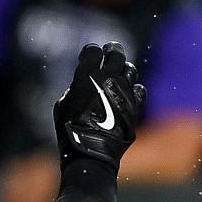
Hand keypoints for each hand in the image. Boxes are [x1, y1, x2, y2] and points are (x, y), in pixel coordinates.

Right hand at [52, 42, 144, 169]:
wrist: (92, 151)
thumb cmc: (70, 129)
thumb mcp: (62, 104)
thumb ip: (75, 89)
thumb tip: (82, 86)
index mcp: (87, 75)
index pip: (93, 50)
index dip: (90, 50)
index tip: (88, 53)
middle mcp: (109, 79)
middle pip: (116, 54)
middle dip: (112, 50)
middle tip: (109, 50)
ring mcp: (125, 91)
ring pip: (130, 70)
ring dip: (123, 68)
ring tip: (118, 72)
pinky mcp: (135, 105)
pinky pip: (139, 90)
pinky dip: (133, 88)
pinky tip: (128, 92)